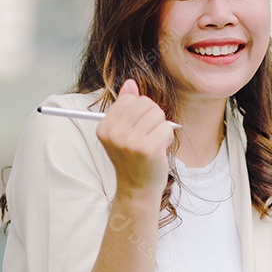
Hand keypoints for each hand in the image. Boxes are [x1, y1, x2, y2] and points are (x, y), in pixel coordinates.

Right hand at [96, 79, 175, 199]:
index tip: (138, 129)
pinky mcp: (146, 148)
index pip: (130, 99)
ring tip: (154, 144)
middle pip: (145, 103)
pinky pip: (166, 128)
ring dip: (161, 128)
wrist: (137, 189)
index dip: (141, 112)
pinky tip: (159, 151)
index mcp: (104, 127)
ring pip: (157, 114)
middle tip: (149, 137)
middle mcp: (113, 133)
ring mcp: (129, 141)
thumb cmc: (134, 160)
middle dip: (154, 117)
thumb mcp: (125, 132)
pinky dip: (167, 138)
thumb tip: (130, 83)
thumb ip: (126, 106)